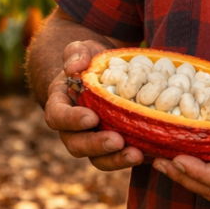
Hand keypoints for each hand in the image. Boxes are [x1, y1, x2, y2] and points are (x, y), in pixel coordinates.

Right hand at [42, 40, 143, 170]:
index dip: (71, 120)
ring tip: (136, 154)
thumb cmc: (89, 61)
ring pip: (98, 159)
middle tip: (117, 140)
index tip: (91, 117)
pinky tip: (151, 154)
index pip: (57, 116)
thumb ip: (76, 53)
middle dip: (96, 146)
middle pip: (77, 145)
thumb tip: (73, 68)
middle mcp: (73, 129)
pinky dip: (133, 157)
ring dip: (116, 159)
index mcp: (60, 105)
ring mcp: (93, 140)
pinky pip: (119, 158)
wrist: (104, 73)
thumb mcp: (82, 49)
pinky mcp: (114, 146)